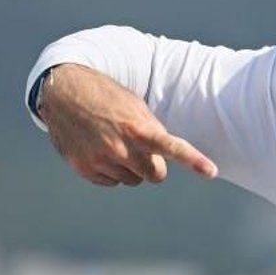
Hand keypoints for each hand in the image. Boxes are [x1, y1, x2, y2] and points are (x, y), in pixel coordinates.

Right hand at [38, 64, 217, 186]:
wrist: (63, 92)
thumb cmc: (107, 98)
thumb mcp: (135, 107)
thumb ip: (153, 131)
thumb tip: (165, 156)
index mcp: (137, 128)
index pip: (171, 147)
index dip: (193, 160)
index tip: (212, 172)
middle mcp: (119, 148)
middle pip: (156, 175)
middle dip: (154, 165)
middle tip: (141, 147)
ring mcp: (100, 161)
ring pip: (133, 180)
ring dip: (131, 167)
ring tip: (114, 141)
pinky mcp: (84, 169)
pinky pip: (112, 182)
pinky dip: (111, 171)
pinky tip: (99, 150)